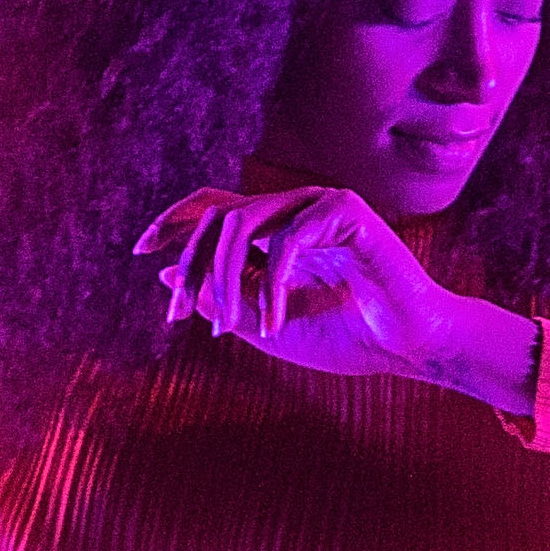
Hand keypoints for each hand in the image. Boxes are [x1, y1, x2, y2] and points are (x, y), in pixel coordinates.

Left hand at [133, 185, 539, 408]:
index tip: (139, 251)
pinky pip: (285, 241)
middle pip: (217, 216)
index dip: (173, 222)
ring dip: (224, 281)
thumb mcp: (267, 326)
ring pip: (242, 224)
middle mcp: (295, 210)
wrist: (409, 346)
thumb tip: (166, 276)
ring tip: (226, 326)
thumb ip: (222, 301)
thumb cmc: (348, 338)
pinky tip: (277, 324)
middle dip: (192, 267)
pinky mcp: (346, 209)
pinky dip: (272, 288)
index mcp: (278, 231)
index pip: (215, 209)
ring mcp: (320, 204)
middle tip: (178, 316)